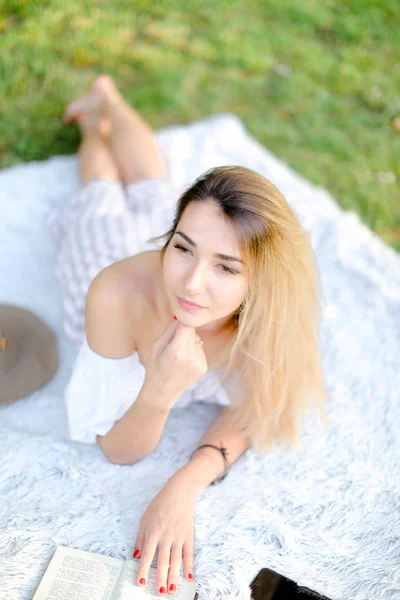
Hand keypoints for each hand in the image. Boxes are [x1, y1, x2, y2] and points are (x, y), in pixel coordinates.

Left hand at [133, 477, 195, 594]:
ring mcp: (178, 536)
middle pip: (163, 561)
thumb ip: (141, 537)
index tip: (141, 582)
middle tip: (160, 592)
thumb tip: (137, 555)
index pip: (148, 555)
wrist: (179, 492)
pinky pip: (189, 553)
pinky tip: (188, 576)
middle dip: (161, 578)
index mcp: (153, 532)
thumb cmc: (160, 504)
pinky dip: (189, 565)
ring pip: (176, 560)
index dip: (144, 570)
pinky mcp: (189, 535)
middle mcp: (166, 536)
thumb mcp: (145, 518)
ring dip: (174, 576)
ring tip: (172, 590)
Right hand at [144, 317, 207, 406]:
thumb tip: (180, 316)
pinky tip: (185, 363)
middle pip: (193, 332)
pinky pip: (200, 350)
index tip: (179, 321)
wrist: (162, 392)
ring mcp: (199, 362)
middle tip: (174, 343)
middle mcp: (191, 356)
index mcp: (177, 350)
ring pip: (198, 341)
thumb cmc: (155, 367)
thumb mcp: (157, 346)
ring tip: (178, 356)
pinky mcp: (203, 367)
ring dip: (190, 343)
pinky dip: (194, 352)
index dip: (183, 321)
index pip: (188, 325)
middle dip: (185, 332)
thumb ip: (170, 330)